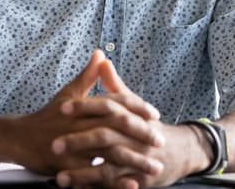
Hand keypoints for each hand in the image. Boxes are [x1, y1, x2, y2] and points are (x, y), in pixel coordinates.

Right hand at [12, 50, 161, 174]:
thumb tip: (100, 54)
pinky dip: (114, 182)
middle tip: (160, 141)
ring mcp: (74, 146)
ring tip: (155, 166)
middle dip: (141, 134)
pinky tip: (132, 185)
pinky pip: (94, 177)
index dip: (137, 107)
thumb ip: (87, 75)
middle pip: (117, 127)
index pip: (116, 103)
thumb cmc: (46, 115)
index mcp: (84, 106)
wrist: (18, 138)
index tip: (155, 115)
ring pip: (109, 153)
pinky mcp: (67, 167)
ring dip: (134, 161)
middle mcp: (80, 124)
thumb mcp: (67, 93)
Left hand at [52, 62, 208, 188]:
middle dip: (78, 141)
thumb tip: (102, 59)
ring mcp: (135, 160)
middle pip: (104, 136)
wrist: (180, 151)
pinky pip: (114, 186)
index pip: (107, 106)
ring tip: (60, 177)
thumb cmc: (149, 126)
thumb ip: (115, 85)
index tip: (63, 107)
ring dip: (83, 174)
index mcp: (130, 115)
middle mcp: (133, 137)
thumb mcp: (134, 104)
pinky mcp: (137, 179)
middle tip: (54, 144)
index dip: (85, 106)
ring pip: (107, 166)